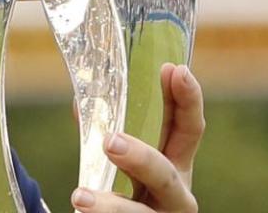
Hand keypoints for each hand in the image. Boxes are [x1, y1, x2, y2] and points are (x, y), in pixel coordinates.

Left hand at [70, 63, 204, 211]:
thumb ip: (107, 135)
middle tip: (111, 141)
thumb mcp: (126, 166)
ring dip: (111, 206)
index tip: (174, 69)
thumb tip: (80, 104)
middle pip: (165, 174)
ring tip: (80, 198)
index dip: (187, 100)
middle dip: (141, 157)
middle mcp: (175, 196)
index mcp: (175, 166)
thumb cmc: (132, 197)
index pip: (188, 129)